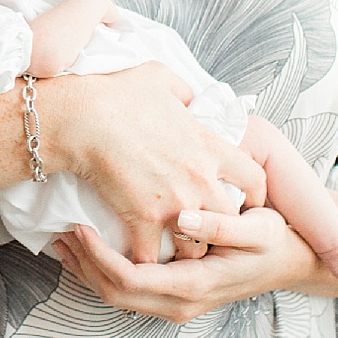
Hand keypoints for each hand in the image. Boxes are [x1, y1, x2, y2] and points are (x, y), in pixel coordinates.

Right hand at [47, 63, 266, 264]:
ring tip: (171, 250)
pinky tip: (136, 258)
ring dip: (184, 250)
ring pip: (195, 246)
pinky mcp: (143, 218)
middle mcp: (200, 179)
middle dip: (220, 231)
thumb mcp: (159, 78)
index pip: (254, 179)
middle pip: (230, 221)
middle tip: (205, 233)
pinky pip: (152, 255)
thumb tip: (188, 97)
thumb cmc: (117, 94)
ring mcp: (174, 202)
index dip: (253, 196)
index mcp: (209, 146)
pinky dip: (144, 260)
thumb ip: (183, 90)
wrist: (84, 117)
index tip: (243, 203)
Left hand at [51, 207, 316, 322]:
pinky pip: (128, 290)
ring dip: (86, 269)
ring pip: (116, 296)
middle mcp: (180, 303)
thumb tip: (182, 219)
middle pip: (114, 293)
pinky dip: (101, 271)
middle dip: (81, 264)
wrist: (293, 263)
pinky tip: (88, 248)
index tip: (77, 225)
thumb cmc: (275, 241)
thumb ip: (220, 224)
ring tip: (62, 238)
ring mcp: (176, 304)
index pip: (130, 279)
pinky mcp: (173, 295)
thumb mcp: (257, 228)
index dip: (98, 256)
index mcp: (194, 286)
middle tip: (57, 230)